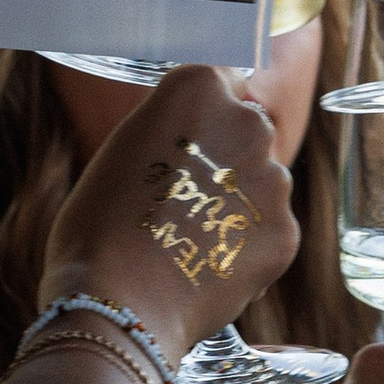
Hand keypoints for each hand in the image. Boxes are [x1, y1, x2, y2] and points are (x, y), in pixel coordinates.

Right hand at [46, 67, 298, 363]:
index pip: (219, 80)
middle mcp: (246, 122)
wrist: (117, 303)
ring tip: (187, 242)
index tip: (185, 140)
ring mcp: (273, 179)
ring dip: (236, 206)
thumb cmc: (97, 227)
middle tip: (180, 200)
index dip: (200, 115)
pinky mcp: (286, 232)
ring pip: (261, 185)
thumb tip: (193, 145)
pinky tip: (205, 270)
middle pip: (246, 132)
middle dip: (224, 159)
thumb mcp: (122, 152)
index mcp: (197, 89)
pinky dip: (245, 250)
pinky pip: (268, 233)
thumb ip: (169, 133)